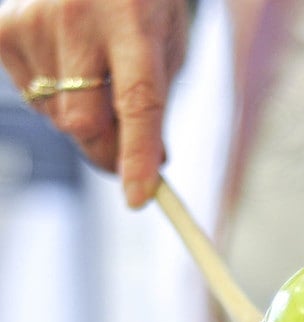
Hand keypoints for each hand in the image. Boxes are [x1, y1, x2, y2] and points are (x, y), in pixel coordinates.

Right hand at [0, 0, 188, 206]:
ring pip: (59, 119)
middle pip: (85, 123)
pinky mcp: (4, 29)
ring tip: (93, 75)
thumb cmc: (138, 2)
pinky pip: (33, 101)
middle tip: (123, 149)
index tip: (139, 198)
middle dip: (108, 150)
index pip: (137, 100)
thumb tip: (145, 169)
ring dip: (81, 118)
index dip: (137, 154)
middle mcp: (79, 16)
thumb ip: (156, 105)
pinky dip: (52, 99)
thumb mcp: (164, 44)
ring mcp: (34, 20)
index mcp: (133, 18)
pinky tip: (65, 65)